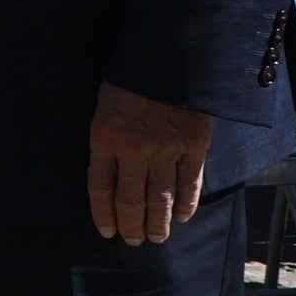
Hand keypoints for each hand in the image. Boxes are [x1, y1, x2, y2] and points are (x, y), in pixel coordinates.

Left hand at [88, 79, 216, 244]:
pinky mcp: (195, 147)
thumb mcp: (105, 107)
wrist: (169, 55)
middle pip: (131, 201)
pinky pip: (190, 185)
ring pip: (161, 199)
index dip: (104, 214)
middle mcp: (134, 149)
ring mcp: (166, 150)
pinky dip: (186, 205)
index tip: (107, 231)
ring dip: (158, 224)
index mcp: (105, 138)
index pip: (101, 188)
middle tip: (134, 240)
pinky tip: (182, 218)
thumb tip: (111, 179)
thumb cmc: (130, 80)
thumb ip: (107, 142)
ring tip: (156, 237)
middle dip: (132, 226)